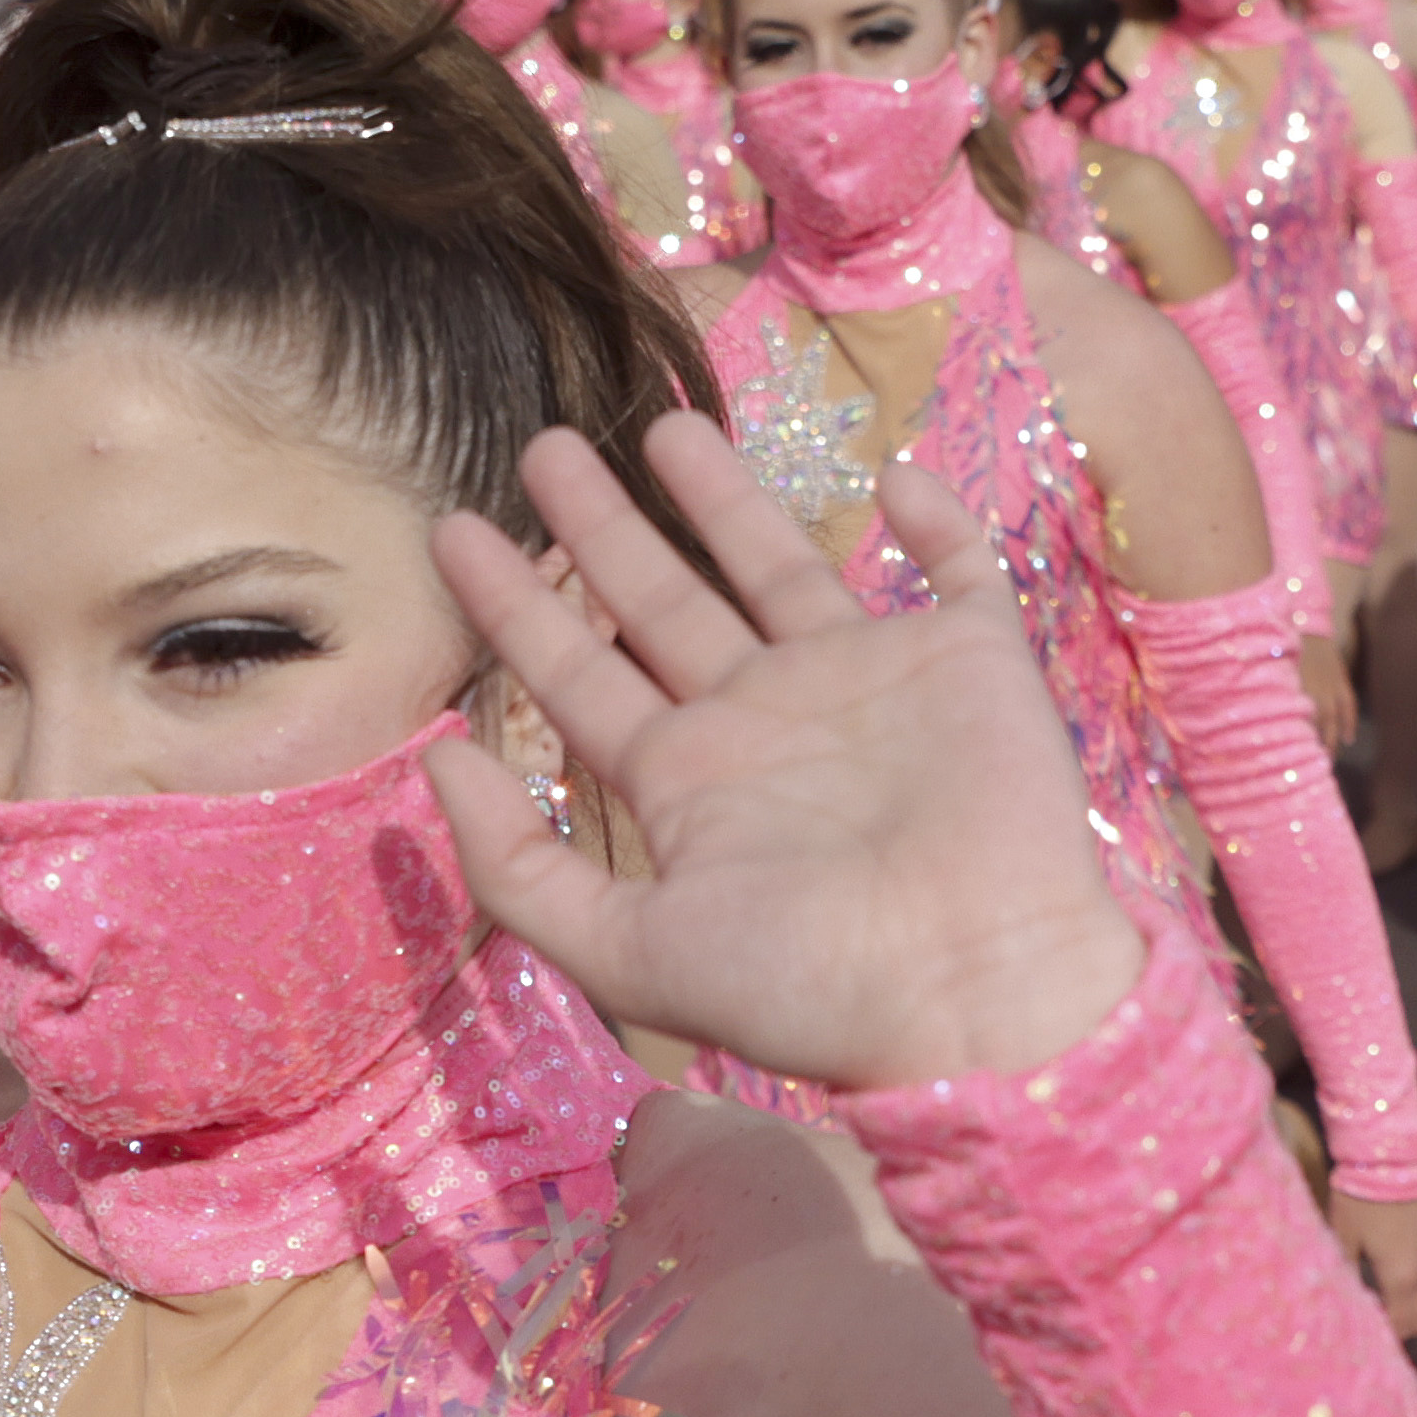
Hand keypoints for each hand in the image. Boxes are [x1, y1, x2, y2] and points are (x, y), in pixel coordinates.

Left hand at [430, 425, 1147, 1093]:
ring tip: (662, 424)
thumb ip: (519, 868)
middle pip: (661, 598)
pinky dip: (937, 519)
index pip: (578, 674)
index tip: (451, 534)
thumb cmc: (808, 984)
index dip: (515, 607)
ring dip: (724, 495)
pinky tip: (897, 472)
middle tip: (542, 447)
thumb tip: (438, 761)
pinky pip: (958, 568)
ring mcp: (867, 682)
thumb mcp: (627, 951)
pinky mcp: (968, 658)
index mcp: (689, 781)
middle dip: (599, 526)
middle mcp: (767, 719)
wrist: (979, 992)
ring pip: (779, 562)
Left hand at [1330, 1182, 1416, 1343]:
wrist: (1393, 1157)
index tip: (1364, 1331)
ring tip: (1391, 1300)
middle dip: (1401, 1326)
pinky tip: (1408, 1279)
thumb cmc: (1359, 1197)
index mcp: (1400, 1278)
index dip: (1383, 1335)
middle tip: (1376, 1317)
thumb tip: (1342, 1302)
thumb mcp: (1342, 1238)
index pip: (1399, 1325)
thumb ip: (1345, 1275)